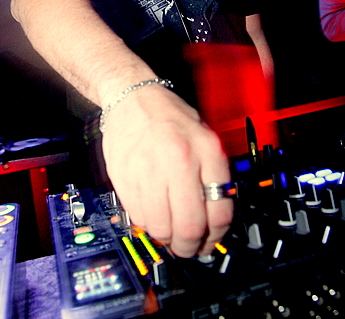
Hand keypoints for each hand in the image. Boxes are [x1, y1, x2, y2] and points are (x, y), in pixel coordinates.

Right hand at [101, 85, 232, 257]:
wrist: (131, 97)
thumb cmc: (169, 117)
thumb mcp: (204, 136)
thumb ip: (213, 174)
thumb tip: (215, 219)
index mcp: (207, 150)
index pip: (220, 211)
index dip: (217, 237)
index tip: (211, 241)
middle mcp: (180, 159)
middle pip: (190, 227)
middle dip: (191, 247)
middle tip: (189, 247)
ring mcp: (150, 170)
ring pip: (162, 228)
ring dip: (167, 237)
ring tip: (168, 229)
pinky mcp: (124, 177)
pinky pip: (139, 217)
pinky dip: (147, 223)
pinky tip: (151, 212)